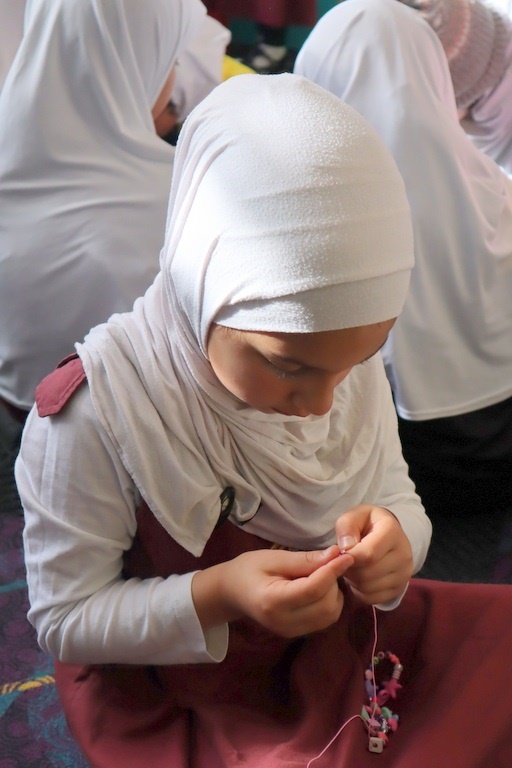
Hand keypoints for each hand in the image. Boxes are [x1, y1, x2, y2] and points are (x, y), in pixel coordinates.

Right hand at [192, 545, 353, 637]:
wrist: (230, 593)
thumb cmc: (248, 569)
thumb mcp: (272, 558)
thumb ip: (304, 559)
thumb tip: (335, 554)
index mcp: (274, 601)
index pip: (314, 589)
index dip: (333, 571)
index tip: (346, 555)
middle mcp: (284, 622)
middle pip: (326, 606)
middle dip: (333, 582)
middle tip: (328, 563)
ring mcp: (291, 632)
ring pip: (330, 616)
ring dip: (334, 594)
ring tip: (323, 575)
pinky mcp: (297, 634)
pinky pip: (324, 620)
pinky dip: (330, 603)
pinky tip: (320, 588)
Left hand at [335, 505, 412, 604]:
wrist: (389, 535)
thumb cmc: (367, 524)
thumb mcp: (355, 516)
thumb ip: (346, 526)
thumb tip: (345, 548)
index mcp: (392, 531)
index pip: (368, 554)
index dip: (348, 557)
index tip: (340, 553)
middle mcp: (403, 554)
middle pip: (366, 573)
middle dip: (349, 569)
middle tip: (344, 561)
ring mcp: (404, 574)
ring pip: (368, 588)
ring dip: (353, 581)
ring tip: (352, 568)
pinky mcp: (400, 589)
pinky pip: (372, 598)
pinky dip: (360, 591)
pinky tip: (359, 578)